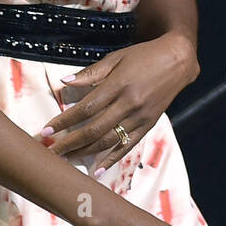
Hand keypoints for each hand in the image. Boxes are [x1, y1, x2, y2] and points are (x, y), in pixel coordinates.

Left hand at [38, 32, 199, 173]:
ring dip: (85, 152)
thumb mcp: (116, 58)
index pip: (86, 108)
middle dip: (70, 142)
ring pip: (109, 141)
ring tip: (67, 158)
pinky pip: (128, 145)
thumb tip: (65, 81)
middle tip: (51, 151)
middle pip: (94, 129)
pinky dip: (112, 158)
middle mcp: (129, 104)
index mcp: (119, 85)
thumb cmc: (144, 56)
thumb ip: (91, 72)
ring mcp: (140, 117)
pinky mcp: (149, 125)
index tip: (47, 130)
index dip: (64, 120)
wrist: (178, 61)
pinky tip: (98, 169)